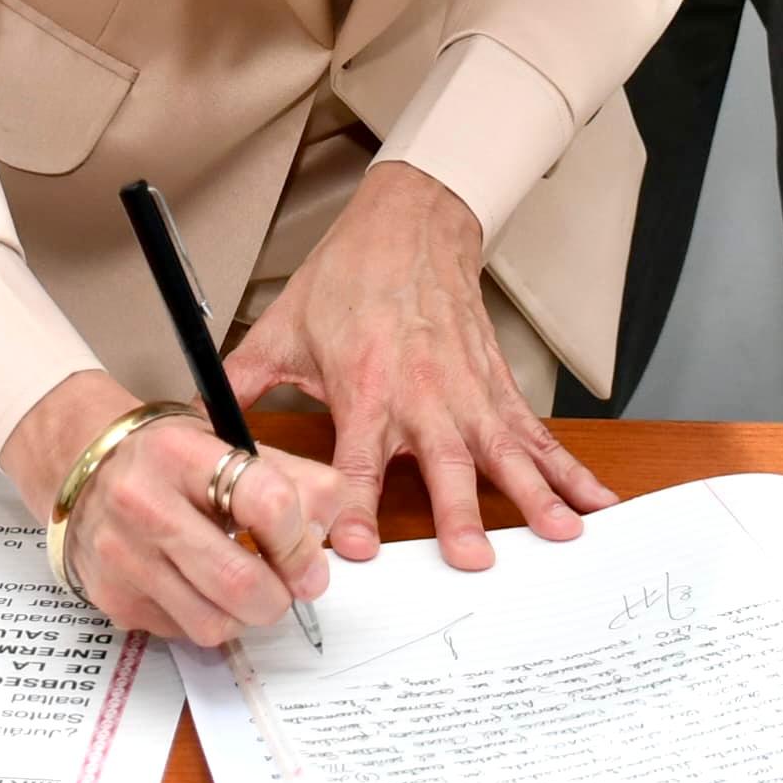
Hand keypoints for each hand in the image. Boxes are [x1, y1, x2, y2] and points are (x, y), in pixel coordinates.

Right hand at [3, 370, 343, 647]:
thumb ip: (295, 480)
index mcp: (183, 454)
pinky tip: (198, 586)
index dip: (301, 541)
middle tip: (288, 585)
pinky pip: (183, 633)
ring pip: (215, 623)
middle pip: (242, 582)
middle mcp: (143, 503)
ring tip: (242, 585)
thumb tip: (333, 535)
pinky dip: (206, 618)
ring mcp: (122, 556)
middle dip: (281, 595)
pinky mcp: (112, 598)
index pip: (268, 502)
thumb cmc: (169, 458)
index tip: (309, 555)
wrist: (83, 463)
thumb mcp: (230, 446)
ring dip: (245, 614)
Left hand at [221, 163, 614, 568]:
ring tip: (560, 533)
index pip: (357, 459)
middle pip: (442, 461)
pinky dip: (567, 469)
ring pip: (503, 451)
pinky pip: (535, 435)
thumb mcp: (282, 329)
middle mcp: (421, 394)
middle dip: (458, 510)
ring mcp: (467, 392)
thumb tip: (190, 423)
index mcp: (364, 385)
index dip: (355, 504)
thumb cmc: (348, 280)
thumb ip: (238, 383)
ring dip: (533, 493)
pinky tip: (592, 502)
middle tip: (473, 557)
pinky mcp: (496, 387)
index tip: (355, 548)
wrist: (411, 225)